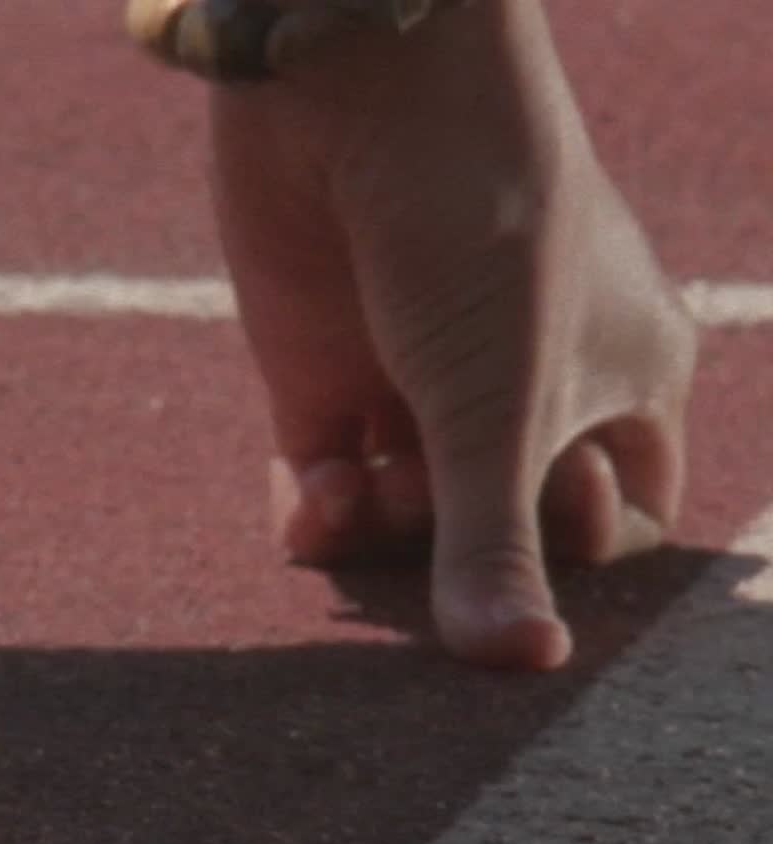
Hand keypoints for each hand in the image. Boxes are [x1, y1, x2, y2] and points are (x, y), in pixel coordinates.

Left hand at [209, 0, 696, 666]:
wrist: (356, 87)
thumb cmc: (478, 230)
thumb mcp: (500, 404)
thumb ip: (495, 543)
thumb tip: (520, 665)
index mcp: (618, 382)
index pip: (619, 520)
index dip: (580, 556)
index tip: (543, 519)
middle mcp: (519, 393)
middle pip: (495, 528)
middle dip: (460, 551)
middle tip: (434, 530)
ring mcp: (416, 387)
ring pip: (402, 517)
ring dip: (381, 534)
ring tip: (365, 495)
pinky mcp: (325, 379)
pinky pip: (324, 483)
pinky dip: (316, 507)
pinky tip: (316, 497)